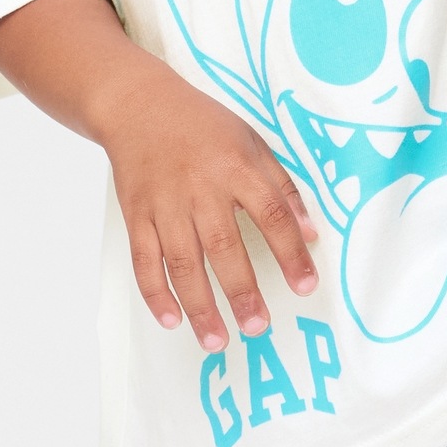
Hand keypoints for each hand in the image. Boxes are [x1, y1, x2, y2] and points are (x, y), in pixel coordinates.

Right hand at [0, 0, 320, 353]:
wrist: (138, 105)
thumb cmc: (202, 125)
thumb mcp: (251, 141)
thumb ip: (281, 187)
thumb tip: (311, 233)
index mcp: (235, 166)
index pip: (271, 215)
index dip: (290, 253)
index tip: (306, 286)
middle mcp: (199, 187)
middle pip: (223, 246)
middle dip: (242, 291)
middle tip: (258, 327)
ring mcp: (164, 204)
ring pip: (182, 262)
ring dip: (200, 305)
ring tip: (217, 341)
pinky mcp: (136, 214)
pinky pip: (144, 260)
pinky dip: (155, 293)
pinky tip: (171, 320)